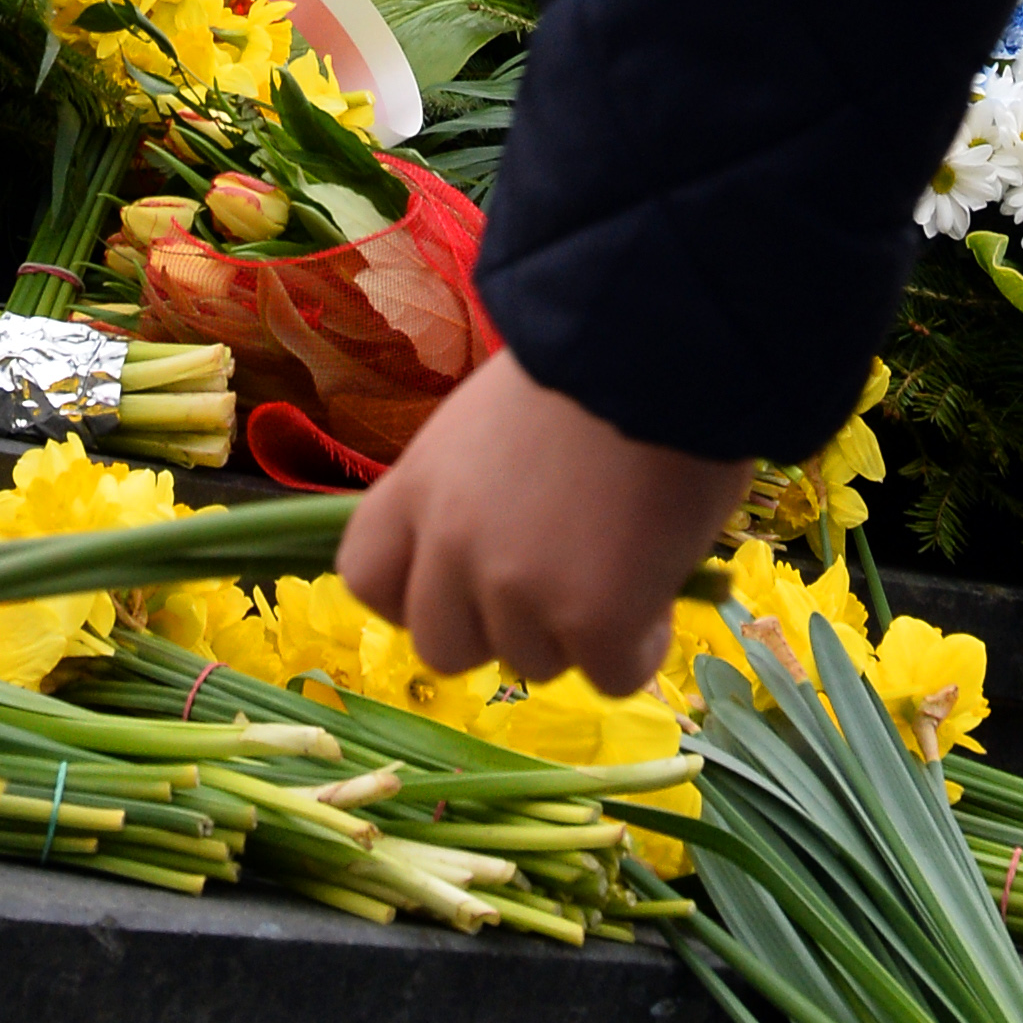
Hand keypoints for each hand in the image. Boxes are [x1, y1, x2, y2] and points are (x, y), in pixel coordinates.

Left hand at [340, 347, 749, 698]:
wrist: (657, 348)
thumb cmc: (587, 366)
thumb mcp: (489, 424)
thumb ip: (474, 495)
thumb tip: (505, 554)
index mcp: (417, 484)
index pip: (365, 578)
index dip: (410, 597)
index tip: (460, 586)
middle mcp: (449, 543)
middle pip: (441, 647)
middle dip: (497, 631)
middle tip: (555, 586)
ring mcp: (517, 588)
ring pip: (531, 664)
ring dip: (575, 633)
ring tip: (620, 561)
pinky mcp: (592, 620)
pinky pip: (608, 675)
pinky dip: (637, 647)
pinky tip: (656, 588)